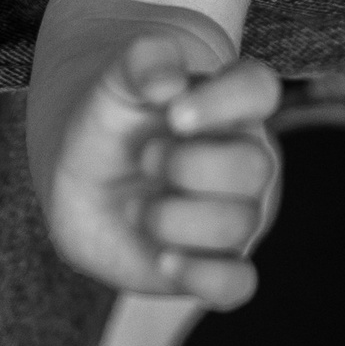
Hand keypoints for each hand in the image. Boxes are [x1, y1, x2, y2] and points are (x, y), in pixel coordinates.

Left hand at [31, 24, 282, 307]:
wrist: (85, 165)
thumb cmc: (113, 115)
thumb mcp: (116, 77)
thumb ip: (142, 61)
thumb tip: (168, 82)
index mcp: (231, 105)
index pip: (259, 90)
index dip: (225, 101)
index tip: (173, 113)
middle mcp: (243, 159)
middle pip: (256, 166)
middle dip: (190, 167)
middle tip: (145, 157)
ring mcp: (232, 213)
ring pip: (241, 224)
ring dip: (176, 217)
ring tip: (132, 205)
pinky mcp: (211, 264)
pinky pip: (237, 284)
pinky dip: (206, 276)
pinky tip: (163, 259)